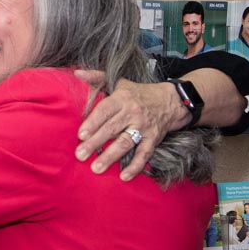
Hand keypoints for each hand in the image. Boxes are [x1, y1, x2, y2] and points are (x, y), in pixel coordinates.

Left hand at [73, 69, 188, 180]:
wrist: (171, 100)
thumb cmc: (137, 93)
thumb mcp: (119, 82)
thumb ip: (97, 78)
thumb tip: (76, 73)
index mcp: (122, 98)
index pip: (105, 110)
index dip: (93, 122)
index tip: (81, 134)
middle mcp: (132, 112)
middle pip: (112, 129)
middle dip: (95, 143)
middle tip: (80, 155)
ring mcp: (144, 127)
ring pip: (125, 143)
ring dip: (111, 156)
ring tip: (97, 168)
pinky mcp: (154, 139)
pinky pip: (144, 154)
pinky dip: (135, 166)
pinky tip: (124, 176)